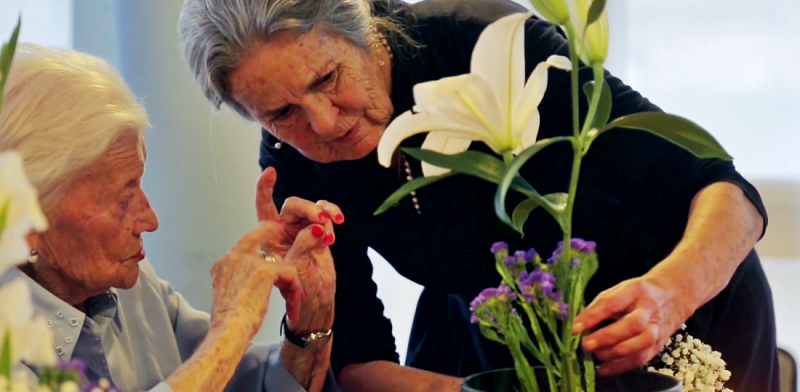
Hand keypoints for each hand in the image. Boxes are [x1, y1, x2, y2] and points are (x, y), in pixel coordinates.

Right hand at [209, 222, 303, 334]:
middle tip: (285, 228)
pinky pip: (289, 274)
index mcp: (223, 265)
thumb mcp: (229, 296)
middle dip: (273, 229)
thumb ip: (238, 282)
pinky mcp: (264, 271)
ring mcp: (248, 262)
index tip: (270, 235)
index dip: (259, 237)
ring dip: (291, 284)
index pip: (243, 243)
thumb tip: (250, 281)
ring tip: (295, 301)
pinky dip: (294, 291)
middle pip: (258, 233)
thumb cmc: (229, 323)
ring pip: (280, 263)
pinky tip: (293, 308)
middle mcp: (233, 258)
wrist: (228, 333)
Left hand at [256, 167, 339, 333]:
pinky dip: (332, 215)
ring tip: (332, 225)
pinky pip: (326, 215)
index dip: (265, 189)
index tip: (271, 172)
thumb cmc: (295, 294)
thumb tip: (315, 229)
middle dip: (307, 208)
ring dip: (322, 212)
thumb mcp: (294, 272)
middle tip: (321, 221)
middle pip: (293, 206)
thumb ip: (303, 248)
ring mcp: (303, 232)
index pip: (264, 207)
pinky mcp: (321, 234)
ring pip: (312, 208)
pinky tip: (337, 224)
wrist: (314, 307)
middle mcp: (285, 231)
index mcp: (269, 237)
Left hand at [572, 271, 696, 375]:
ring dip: (614, 353)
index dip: (594, 315)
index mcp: (636, 290)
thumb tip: (579, 324)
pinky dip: (621, 366)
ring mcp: (657, 328)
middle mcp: (649, 310)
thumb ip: (599, 305)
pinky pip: (641, 359)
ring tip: (595, 355)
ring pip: (640, 344)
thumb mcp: (619, 290)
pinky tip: (604, 369)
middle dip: (607, 337)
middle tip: (586, 344)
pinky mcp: (659, 344)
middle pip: (632, 325)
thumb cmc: (638, 294)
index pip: (613, 302)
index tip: (576, 327)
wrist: (672, 296)